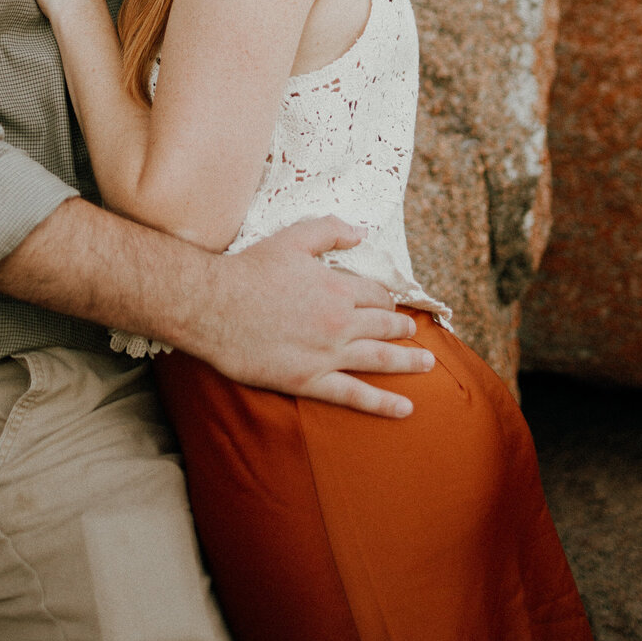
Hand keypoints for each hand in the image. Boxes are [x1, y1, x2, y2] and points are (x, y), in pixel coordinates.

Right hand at [193, 216, 434, 418]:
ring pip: (380, 360)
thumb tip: (362, 231)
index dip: (385, 298)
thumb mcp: (292, 238)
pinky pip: (355, 395)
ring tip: (428, 365)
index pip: (376, 295)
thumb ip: (330, 231)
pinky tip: (406, 409)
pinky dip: (384, 404)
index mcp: (337, 289)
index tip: (388, 303)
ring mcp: (328, 354)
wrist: (213, 307)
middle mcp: (340, 322)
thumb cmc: (250, 270)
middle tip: (414, 334)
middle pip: (384, 326)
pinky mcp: (310, 381)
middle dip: (402, 329)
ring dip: (408, 363)